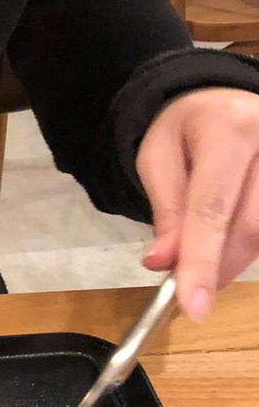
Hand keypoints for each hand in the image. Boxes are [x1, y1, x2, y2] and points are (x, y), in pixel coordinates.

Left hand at [138, 87, 258, 320]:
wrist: (221, 100)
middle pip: (250, 226)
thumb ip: (164, 210)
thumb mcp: (156, 159)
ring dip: (237, 256)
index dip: (202, 261)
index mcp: (229, 129)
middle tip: (194, 287)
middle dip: (219, 265)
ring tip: (210, 255)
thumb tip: (163, 262)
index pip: (211, 208)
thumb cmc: (184, 130)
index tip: (194, 306)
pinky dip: (252, 243)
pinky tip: (233, 241)